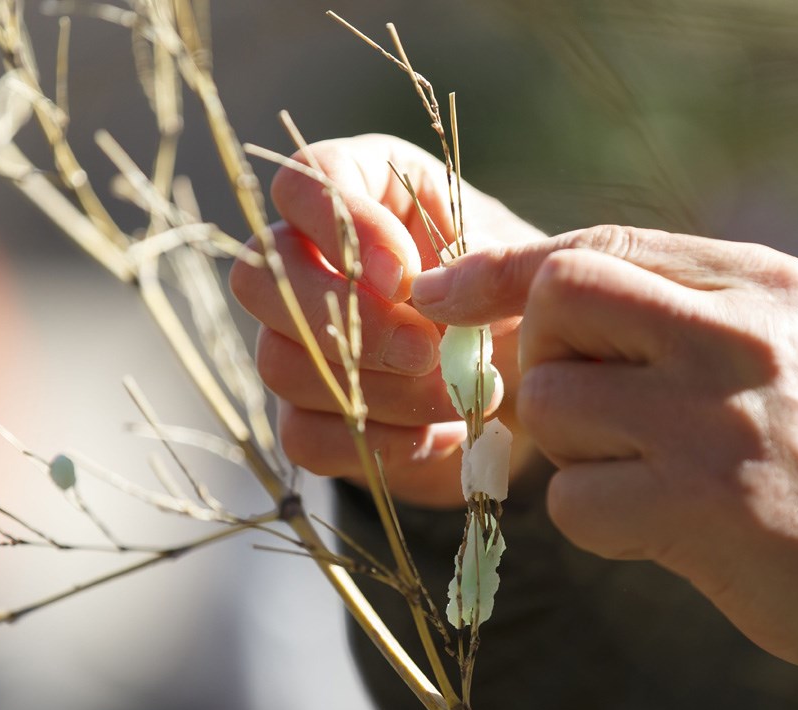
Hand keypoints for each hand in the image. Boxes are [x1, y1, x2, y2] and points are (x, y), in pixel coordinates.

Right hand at [229, 135, 542, 506]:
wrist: (539, 372)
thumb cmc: (519, 295)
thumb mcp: (521, 262)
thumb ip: (483, 260)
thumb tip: (419, 289)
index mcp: (364, 189)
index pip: (302, 181)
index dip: (340, 227)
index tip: (404, 275)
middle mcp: (310, 260)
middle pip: (259, 278)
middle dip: (347, 321)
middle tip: (426, 349)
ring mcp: (298, 340)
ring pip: (280, 363)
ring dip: (377, 390)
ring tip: (457, 393)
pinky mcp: (310, 415)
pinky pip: (304, 436)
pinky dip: (379, 441)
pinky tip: (442, 433)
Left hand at [408, 226, 797, 666]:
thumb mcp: (791, 349)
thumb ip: (685, 312)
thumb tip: (542, 300)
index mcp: (763, 287)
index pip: (599, 245)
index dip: (505, 268)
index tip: (443, 293)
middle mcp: (737, 336)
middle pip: (558, 297)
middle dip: (540, 355)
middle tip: (586, 407)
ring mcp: (713, 419)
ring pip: (550, 401)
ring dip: (573, 449)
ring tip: (647, 476)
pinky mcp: (693, 506)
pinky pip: (571, 498)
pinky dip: (596, 520)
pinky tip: (659, 531)